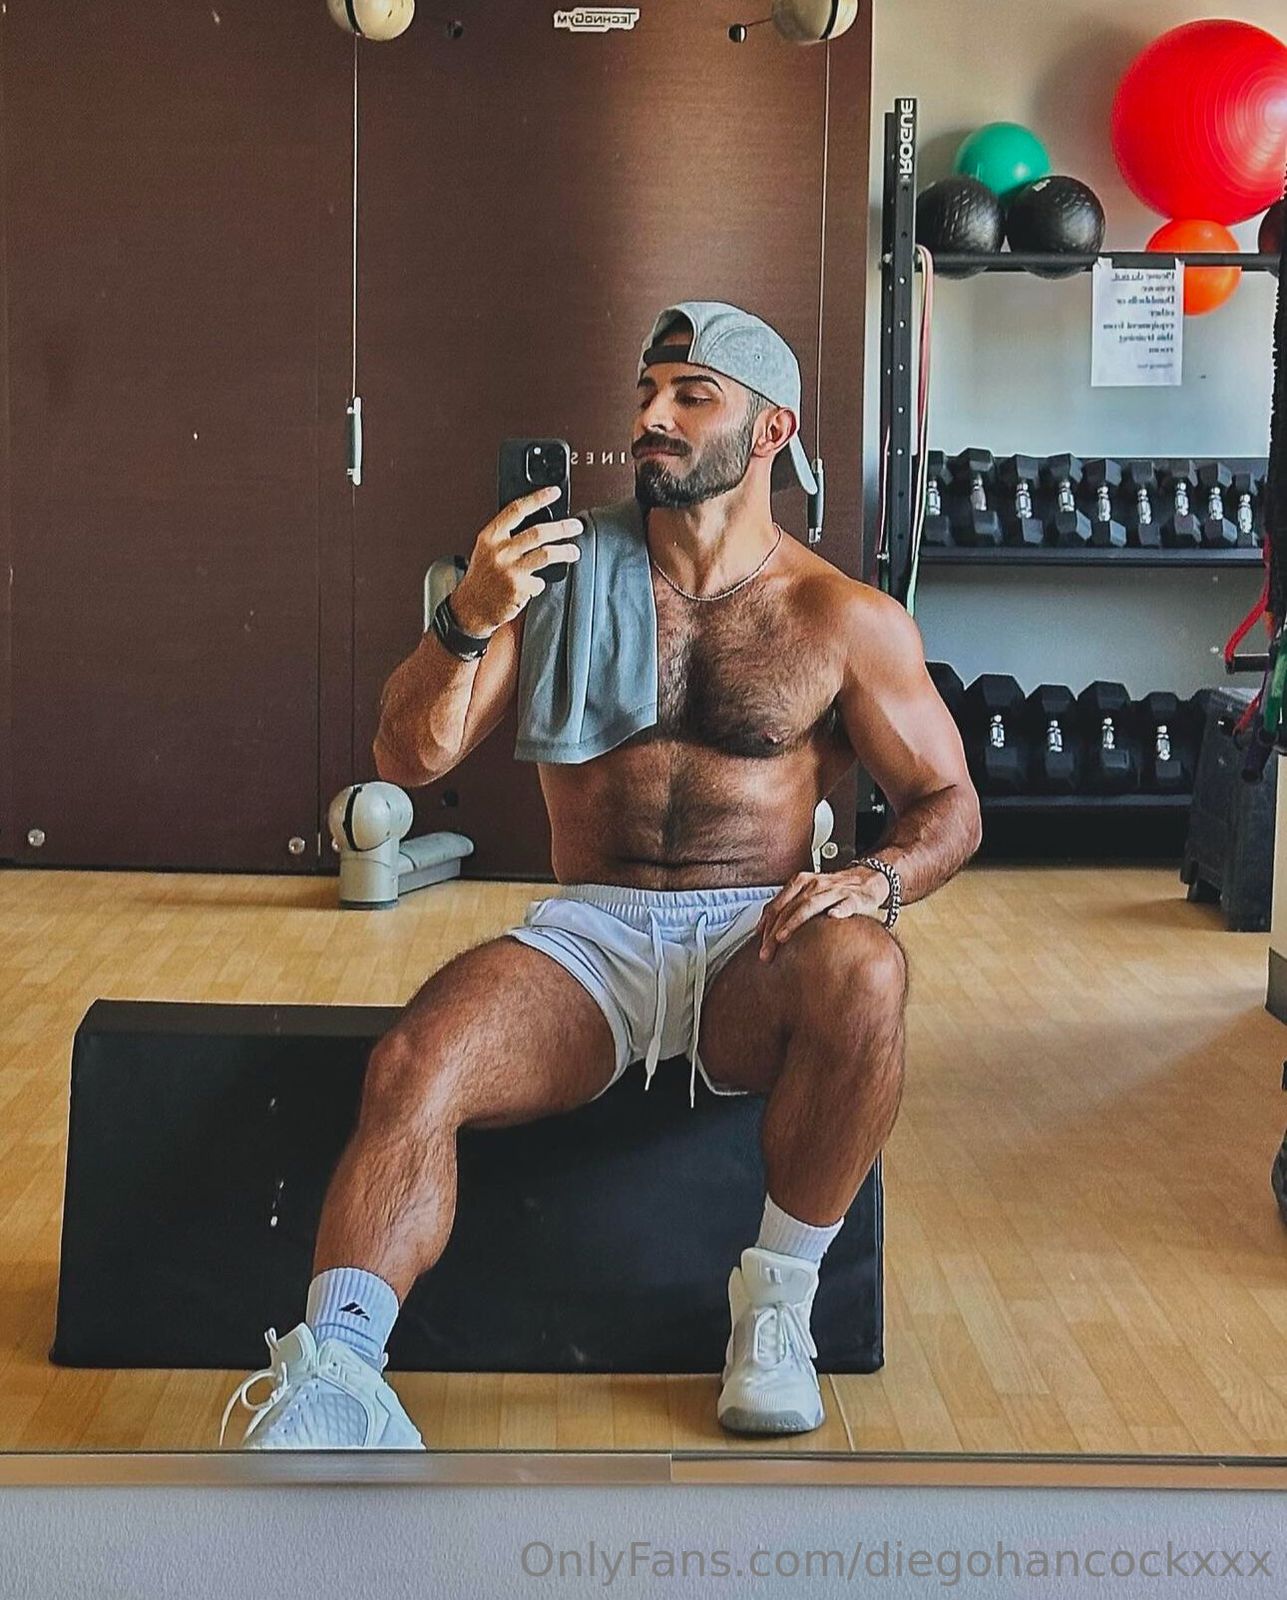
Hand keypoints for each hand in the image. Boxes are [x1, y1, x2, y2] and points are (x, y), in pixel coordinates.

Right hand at [449, 485, 583, 636]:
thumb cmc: (481, 578)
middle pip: (538, 532)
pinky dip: (540, 583)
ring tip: (574, 551)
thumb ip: (506, 536)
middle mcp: (500, 551)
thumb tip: (539, 523)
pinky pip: (540, 582)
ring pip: (546, 554)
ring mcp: (510, 570)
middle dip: (562, 527)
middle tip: (575, 526)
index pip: (516, 510)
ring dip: (565, 552)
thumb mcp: (486, 549)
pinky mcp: (519, 588)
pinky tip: (534, 585)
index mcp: (490, 536)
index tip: (554, 493)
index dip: (538, 498)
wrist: (470, 607)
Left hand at [756, 868, 889, 962]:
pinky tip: (834, 917)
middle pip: (790, 907)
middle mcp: (815, 884)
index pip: (778, 904)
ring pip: (811, 905)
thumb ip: (788, 907)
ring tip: (783, 937)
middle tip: (766, 952)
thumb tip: (763, 928)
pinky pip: (847, 904)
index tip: (759, 944)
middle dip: (774, 931)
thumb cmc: (834, 890)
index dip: (766, 924)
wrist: (867, 878)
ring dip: (795, 921)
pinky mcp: (854, 898)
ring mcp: (835, 891)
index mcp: (801, 882)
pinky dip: (840, 909)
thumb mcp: (808, 894)